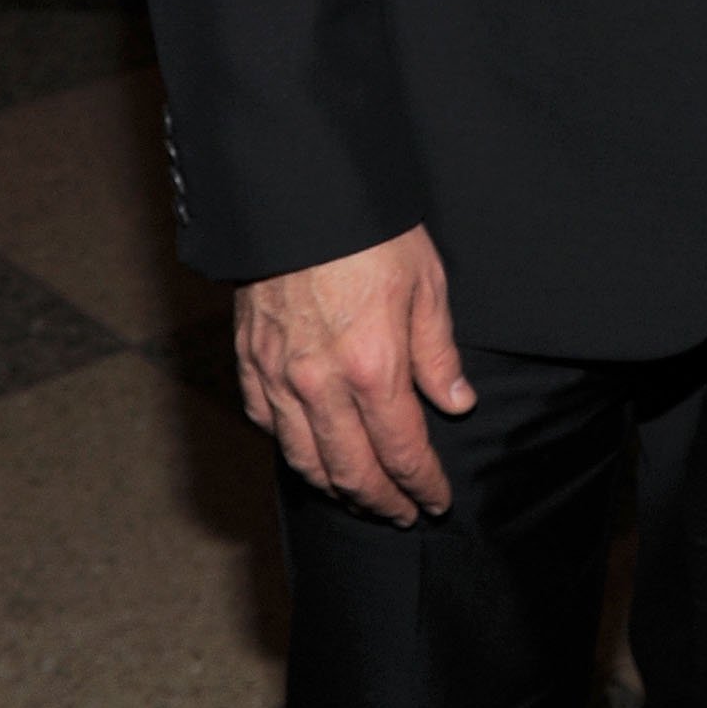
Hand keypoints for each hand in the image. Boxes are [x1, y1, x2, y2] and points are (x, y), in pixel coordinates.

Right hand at [234, 223, 475, 522]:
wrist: (300, 193)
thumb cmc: (370, 231)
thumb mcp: (426, 283)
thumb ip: (438, 352)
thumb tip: (456, 403)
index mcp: (373, 368)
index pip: (402, 451)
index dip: (422, 484)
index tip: (436, 500)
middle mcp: (321, 385)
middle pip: (351, 471)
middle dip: (381, 501)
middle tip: (402, 514)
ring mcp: (279, 377)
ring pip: (304, 459)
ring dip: (336, 488)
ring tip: (360, 497)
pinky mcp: (250, 361)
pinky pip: (267, 424)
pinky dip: (290, 449)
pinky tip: (308, 453)